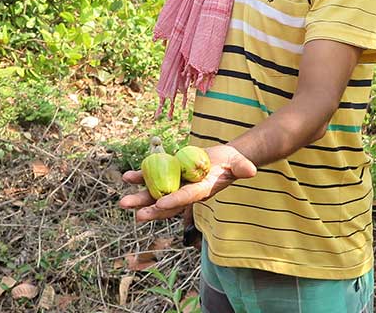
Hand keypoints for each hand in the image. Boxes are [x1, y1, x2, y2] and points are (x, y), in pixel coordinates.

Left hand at [118, 144, 255, 221]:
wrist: (223, 160)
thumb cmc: (232, 163)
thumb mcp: (239, 163)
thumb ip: (243, 168)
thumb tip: (252, 171)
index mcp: (202, 191)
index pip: (187, 197)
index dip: (175, 201)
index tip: (161, 204)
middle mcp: (186, 192)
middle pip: (166, 203)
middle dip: (151, 209)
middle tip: (135, 214)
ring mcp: (176, 184)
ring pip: (155, 193)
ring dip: (139, 197)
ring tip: (123, 201)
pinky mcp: (170, 174)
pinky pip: (152, 177)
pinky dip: (141, 177)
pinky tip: (128, 177)